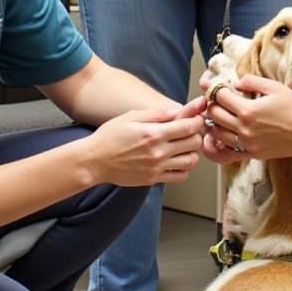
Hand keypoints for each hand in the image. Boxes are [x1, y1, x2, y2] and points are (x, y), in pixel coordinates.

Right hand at [90, 106, 204, 184]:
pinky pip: (180, 176)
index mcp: (153, 133)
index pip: (188, 127)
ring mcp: (156, 167)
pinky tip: (176, 161)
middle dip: (196, 135)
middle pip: (194, 143)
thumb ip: (157, 114)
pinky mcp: (153, 179)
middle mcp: (158, 152)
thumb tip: (178, 111)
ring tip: (184, 147)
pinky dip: (183, 169)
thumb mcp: (131, 117)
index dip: (197, 120)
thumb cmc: (110, 136)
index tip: (196, 118)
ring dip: (192, 153)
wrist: (94, 161)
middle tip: (190, 132)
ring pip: (191, 162)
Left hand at [204, 75, 291, 159]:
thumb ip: (251, 81)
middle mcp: (244, 128)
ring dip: (214, 123)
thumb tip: (236, 82)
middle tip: (218, 101)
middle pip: (214, 114)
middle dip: (213, 104)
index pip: (220, 97)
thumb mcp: (274, 87)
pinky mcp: (251, 154)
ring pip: (216, 133)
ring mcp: (247, 144)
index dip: (216, 90)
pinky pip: (226, 153)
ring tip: (220, 116)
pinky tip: (220, 137)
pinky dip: (218, 145)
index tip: (220, 88)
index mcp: (248, 110)